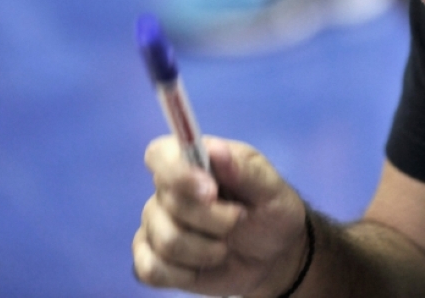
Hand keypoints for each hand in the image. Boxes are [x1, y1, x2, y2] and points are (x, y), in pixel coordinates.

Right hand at [133, 136, 308, 296]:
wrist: (274, 255)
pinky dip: (182, 275)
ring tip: (226, 247)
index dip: (178, 173)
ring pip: (166, 241)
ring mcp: (157, 224)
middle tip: (239, 220)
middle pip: (170, 203)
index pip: (160, 155)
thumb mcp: (270, 188)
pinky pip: (151, 270)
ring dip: (206, 250)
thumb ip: (243, 170)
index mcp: (192, 160)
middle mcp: (167, 190)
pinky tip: (203, 268)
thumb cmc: (271, 210)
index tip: (211, 192)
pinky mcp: (154, 259)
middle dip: (214, 220)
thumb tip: (215, 149)